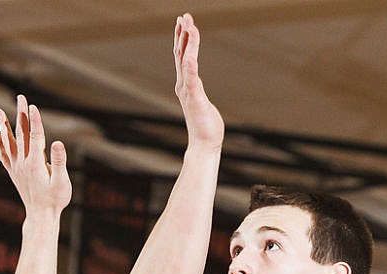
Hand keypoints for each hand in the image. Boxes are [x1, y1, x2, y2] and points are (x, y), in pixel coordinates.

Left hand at [0, 94, 71, 214]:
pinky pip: (4, 155)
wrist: (41, 216)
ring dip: (4, 125)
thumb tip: (57, 142)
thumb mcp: (62, 181)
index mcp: (36, 163)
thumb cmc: (55, 200)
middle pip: (21, 134)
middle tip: (21, 97)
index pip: (35, 137)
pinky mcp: (14, 173)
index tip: (32, 106)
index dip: (35, 121)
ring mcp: (17, 168)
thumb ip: (59, 161)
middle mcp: (23, 163)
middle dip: (21, 114)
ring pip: (8, 142)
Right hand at [174, 13, 223, 149]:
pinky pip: (192, 80)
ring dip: (187, 43)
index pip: (182, 57)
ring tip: (189, 26)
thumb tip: (195, 86)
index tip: (184, 22)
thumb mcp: (201, 102)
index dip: (183, 38)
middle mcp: (184, 86)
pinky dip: (190, 66)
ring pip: (185, 62)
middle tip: (184, 16)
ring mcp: (188, 92)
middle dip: (183, 34)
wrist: (203, 144)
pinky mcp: (195, 100)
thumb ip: (197, 91)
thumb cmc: (205, 126)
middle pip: (181, 55)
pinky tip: (191, 55)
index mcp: (186, 85)